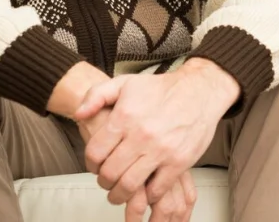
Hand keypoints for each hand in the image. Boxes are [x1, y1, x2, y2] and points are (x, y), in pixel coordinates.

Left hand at [76, 97, 196, 219]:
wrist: (200, 90)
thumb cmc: (162, 88)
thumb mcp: (125, 83)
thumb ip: (97, 95)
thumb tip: (79, 114)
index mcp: (125, 117)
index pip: (95, 153)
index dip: (91, 163)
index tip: (95, 166)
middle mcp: (141, 135)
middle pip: (110, 173)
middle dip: (104, 182)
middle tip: (107, 181)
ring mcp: (161, 150)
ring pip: (130, 185)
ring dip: (120, 194)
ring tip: (120, 192)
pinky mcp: (179, 162)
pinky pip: (157, 189)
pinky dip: (148, 195)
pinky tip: (146, 188)